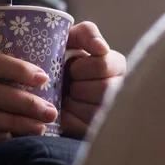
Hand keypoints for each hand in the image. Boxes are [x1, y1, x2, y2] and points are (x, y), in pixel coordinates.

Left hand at [61, 22, 125, 138]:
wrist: (44, 86)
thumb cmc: (60, 59)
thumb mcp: (72, 39)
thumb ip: (87, 34)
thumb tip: (101, 48)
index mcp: (117, 65)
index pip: (103, 65)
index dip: (82, 68)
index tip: (71, 67)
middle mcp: (120, 89)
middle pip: (104, 90)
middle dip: (78, 86)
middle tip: (68, 84)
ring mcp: (111, 112)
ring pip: (94, 111)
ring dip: (73, 103)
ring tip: (67, 97)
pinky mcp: (96, 131)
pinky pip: (82, 127)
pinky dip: (67, 118)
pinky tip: (65, 111)